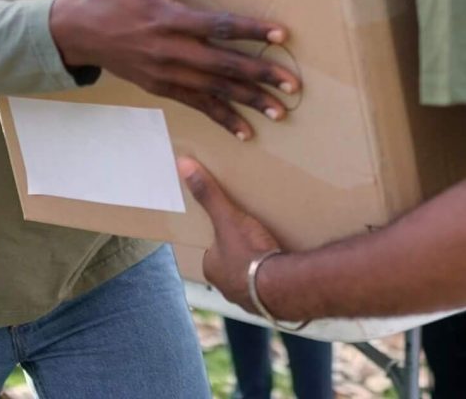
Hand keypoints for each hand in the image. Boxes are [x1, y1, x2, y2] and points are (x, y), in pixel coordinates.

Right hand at [50, 0, 297, 139]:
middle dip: (260, 74)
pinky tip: (246, 131)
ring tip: (281, 112)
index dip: (251, 30)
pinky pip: (197, 104)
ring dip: (248, 100)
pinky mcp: (160, 87)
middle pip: (223, 65)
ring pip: (214, 90)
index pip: (217, 25)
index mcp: (166, 17)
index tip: (282, 35)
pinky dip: (223, 118)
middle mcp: (169, 50)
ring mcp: (165, 73)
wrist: (73, 31)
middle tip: (293, 84)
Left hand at [177, 156, 281, 311]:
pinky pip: (266, 281)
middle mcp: (225, 285)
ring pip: (248, 272)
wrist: (282, 285)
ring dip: (255, 261)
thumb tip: (183, 166)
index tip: (227, 222)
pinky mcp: (269, 299)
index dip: (217, 234)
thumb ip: (207, 194)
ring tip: (266, 242)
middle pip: (229, 259)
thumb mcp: (226, 218)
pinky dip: (270, 271)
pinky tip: (280, 259)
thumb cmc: (248, 253)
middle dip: (238, 247)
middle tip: (249, 230)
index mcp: (211, 267)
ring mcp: (247, 295)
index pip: (209, 247)